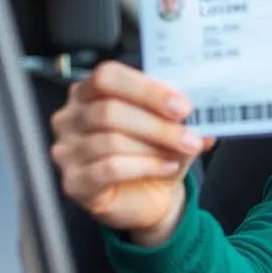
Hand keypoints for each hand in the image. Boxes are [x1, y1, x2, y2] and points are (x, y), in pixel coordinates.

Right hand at [49, 61, 215, 238]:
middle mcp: (70, 118)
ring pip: (111, 140)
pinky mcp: (74, 182)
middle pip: (109, 110)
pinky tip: (167, 167)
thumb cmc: (153, 152)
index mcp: (89, 92)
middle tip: (189, 133)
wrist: (149, 195)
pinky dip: (145, 166)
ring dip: (155, 146)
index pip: (107, 76)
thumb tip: (204, 108)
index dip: (146, 89)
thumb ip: (179, 112)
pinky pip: (109, 168)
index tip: (181, 104)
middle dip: (156, 123)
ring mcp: (67, 151)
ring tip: (182, 151)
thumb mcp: (170, 125)